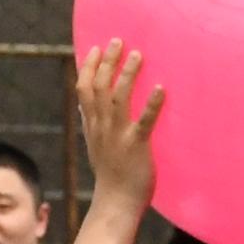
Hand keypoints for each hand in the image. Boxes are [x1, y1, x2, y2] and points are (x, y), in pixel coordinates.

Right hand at [72, 41, 161, 219]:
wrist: (116, 203)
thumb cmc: (111, 175)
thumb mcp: (95, 146)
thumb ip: (90, 124)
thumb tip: (83, 107)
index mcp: (92, 125)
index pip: (84, 89)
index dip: (88, 66)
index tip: (95, 47)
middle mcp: (102, 126)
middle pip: (99, 86)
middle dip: (107, 61)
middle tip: (118, 40)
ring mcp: (118, 135)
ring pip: (118, 97)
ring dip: (127, 74)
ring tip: (137, 54)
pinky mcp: (136, 146)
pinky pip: (144, 121)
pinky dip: (151, 104)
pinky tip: (161, 88)